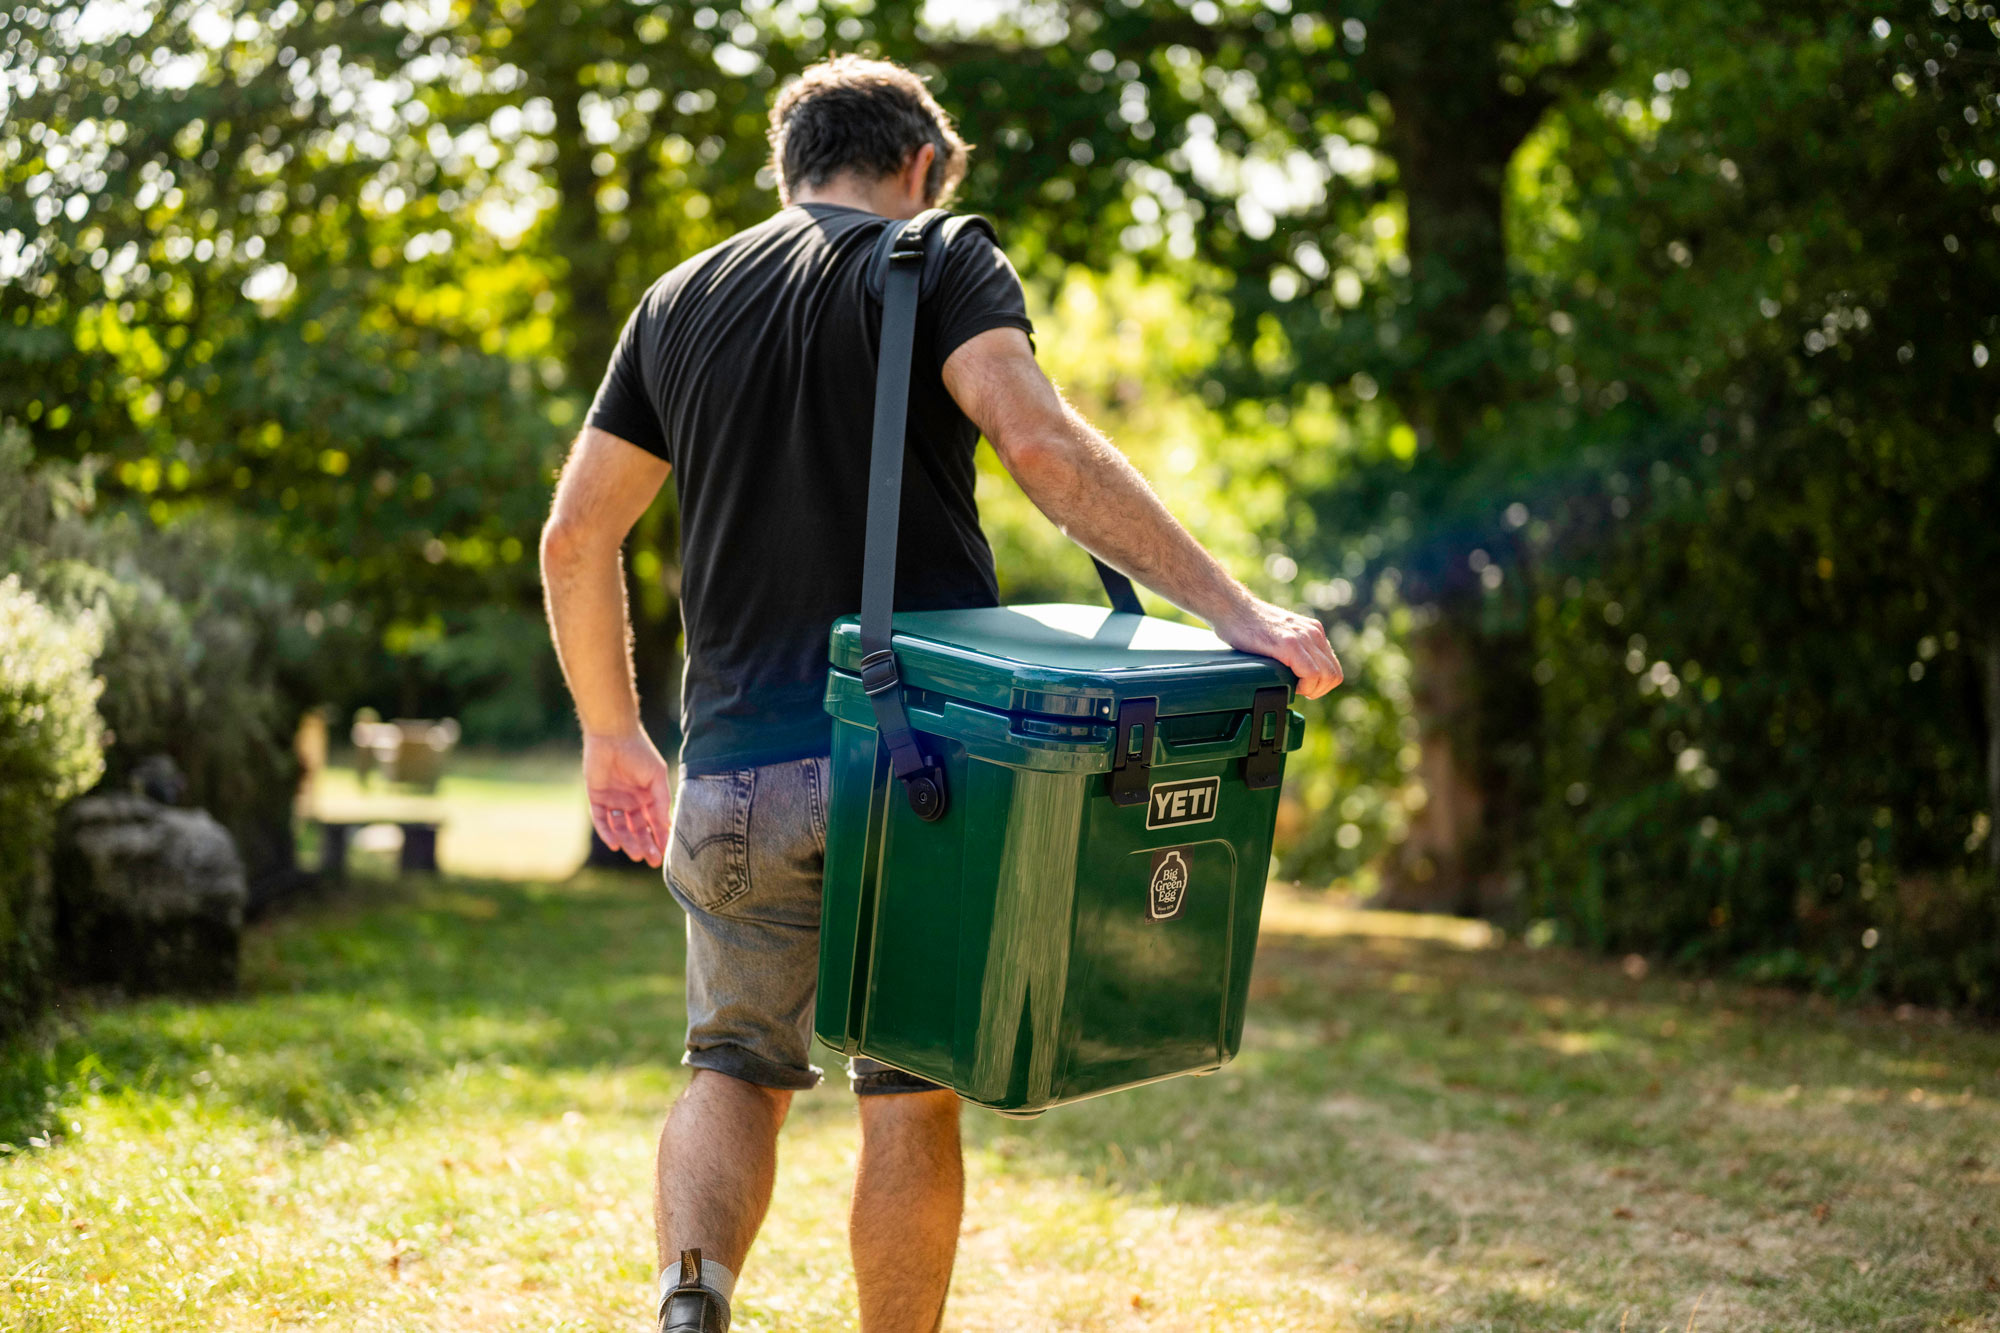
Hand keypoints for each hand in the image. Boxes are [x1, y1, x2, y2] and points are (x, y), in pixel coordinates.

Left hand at [582, 728, 674, 865]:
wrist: (612, 735)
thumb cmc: (639, 753)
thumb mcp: (657, 777)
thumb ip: (661, 801)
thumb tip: (666, 825)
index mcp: (648, 796)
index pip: (654, 822)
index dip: (660, 837)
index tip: (665, 853)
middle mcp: (631, 800)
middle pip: (638, 829)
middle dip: (645, 844)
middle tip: (650, 860)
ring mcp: (614, 800)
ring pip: (620, 827)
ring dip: (627, 841)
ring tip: (634, 854)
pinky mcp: (596, 797)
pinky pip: (601, 819)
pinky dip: (607, 832)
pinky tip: (614, 844)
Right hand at [1215, 597, 1343, 698]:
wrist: (1231, 608)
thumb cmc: (1247, 626)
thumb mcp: (1281, 636)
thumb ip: (1294, 650)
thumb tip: (1298, 674)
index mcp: (1314, 631)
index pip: (1333, 668)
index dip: (1320, 684)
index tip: (1301, 687)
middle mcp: (1313, 632)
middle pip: (1334, 675)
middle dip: (1317, 691)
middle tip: (1296, 691)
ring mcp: (1303, 637)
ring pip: (1327, 676)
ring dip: (1311, 690)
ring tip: (1292, 688)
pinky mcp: (1289, 644)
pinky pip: (1312, 674)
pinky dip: (1304, 686)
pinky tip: (1288, 684)